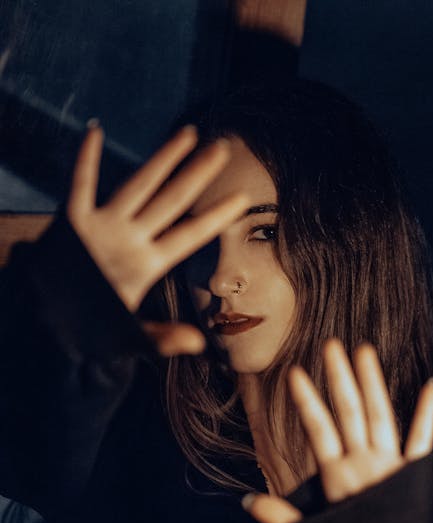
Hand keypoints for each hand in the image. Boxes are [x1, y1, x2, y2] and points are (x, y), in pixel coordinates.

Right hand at [67, 123, 248, 354]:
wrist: (52, 325)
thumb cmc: (92, 332)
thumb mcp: (129, 338)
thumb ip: (163, 340)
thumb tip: (198, 343)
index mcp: (148, 264)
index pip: (190, 235)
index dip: (216, 216)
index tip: (244, 197)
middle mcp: (132, 239)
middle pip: (172, 201)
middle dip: (196, 174)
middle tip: (223, 148)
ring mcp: (104, 228)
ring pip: (138, 186)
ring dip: (161, 159)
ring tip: (188, 133)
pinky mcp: (74, 224)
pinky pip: (80, 187)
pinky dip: (85, 162)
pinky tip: (96, 133)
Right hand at [244, 338, 432, 522]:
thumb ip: (280, 517)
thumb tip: (246, 502)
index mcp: (337, 477)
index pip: (318, 430)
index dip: (306, 401)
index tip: (295, 373)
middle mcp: (364, 464)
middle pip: (350, 413)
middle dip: (340, 378)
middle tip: (332, 345)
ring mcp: (391, 465)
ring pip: (380, 416)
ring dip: (372, 383)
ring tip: (365, 352)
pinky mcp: (415, 473)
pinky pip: (423, 439)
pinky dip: (429, 413)